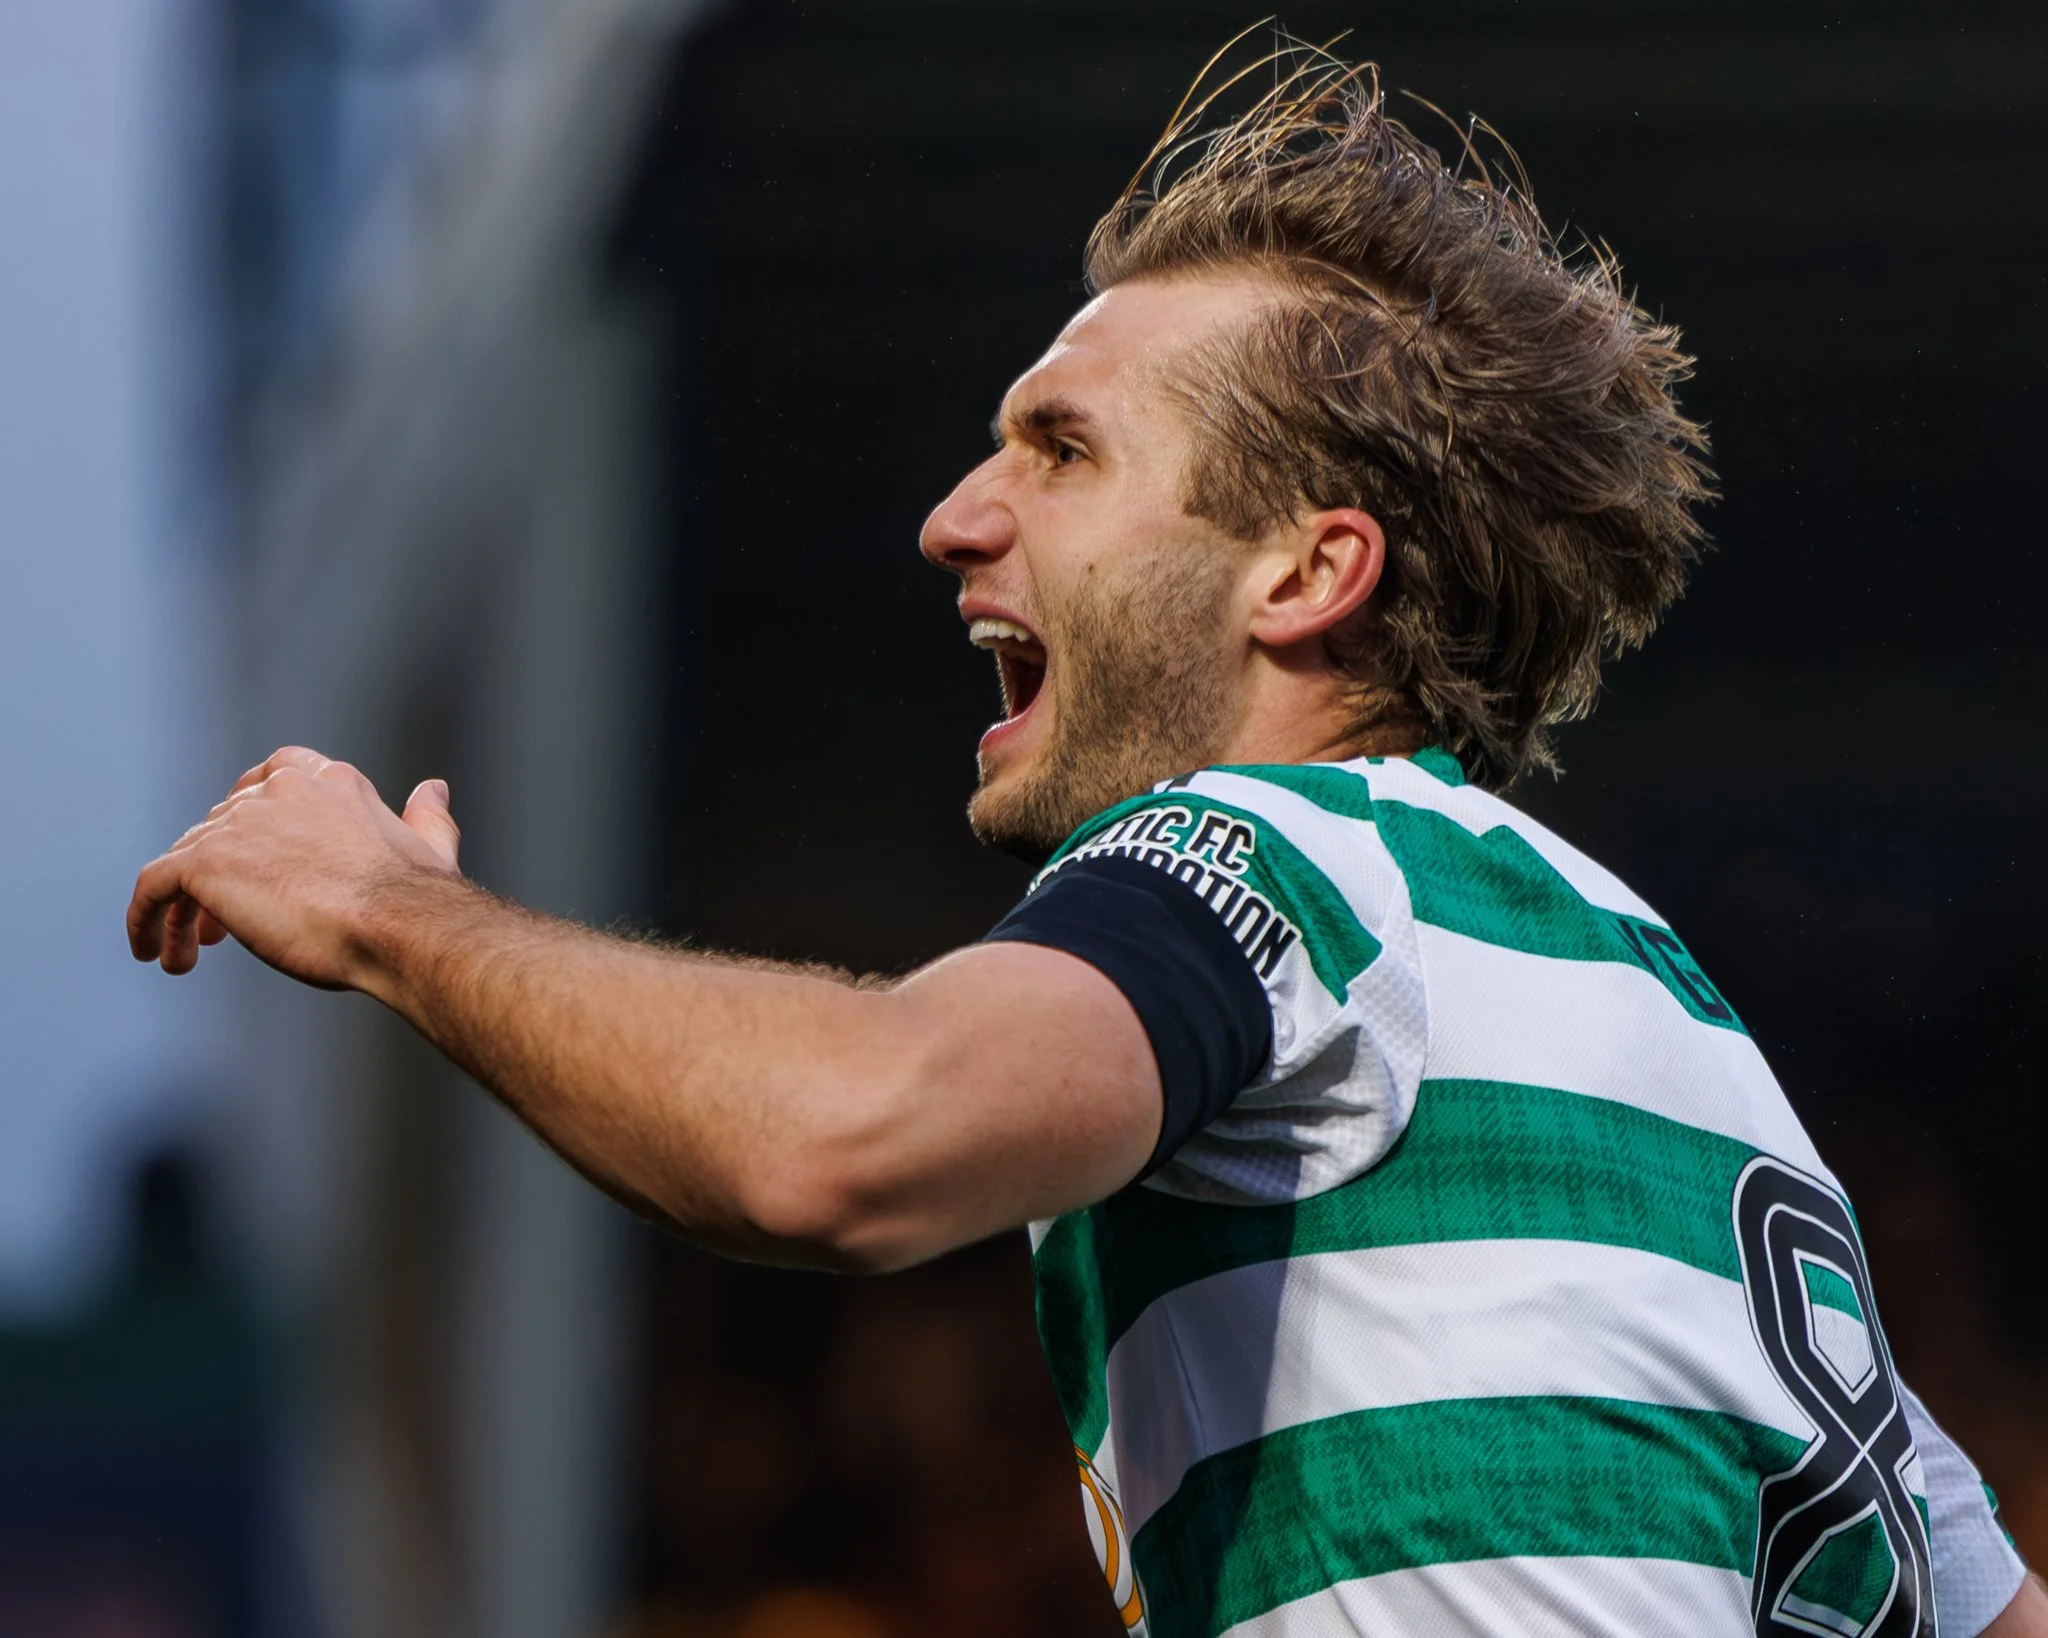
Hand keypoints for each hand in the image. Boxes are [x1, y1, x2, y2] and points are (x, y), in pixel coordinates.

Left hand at [128, 747, 463, 988]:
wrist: (399, 925)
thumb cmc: (417, 900)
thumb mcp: (429, 846)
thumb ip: (426, 816)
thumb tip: (433, 788)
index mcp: (330, 783)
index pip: (270, 775)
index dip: (250, 814)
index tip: (248, 854)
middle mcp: (279, 791)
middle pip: (222, 825)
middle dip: (219, 875)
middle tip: (221, 928)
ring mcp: (240, 823)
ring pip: (186, 858)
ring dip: (184, 907)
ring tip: (188, 953)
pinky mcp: (206, 861)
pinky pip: (153, 884)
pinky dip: (144, 917)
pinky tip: (149, 950)